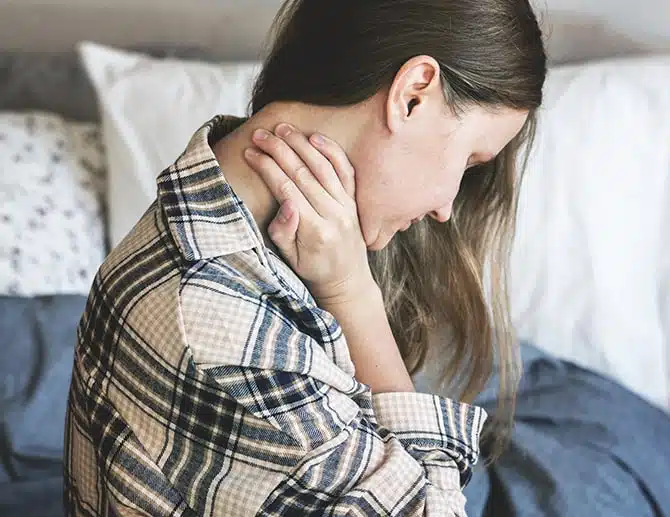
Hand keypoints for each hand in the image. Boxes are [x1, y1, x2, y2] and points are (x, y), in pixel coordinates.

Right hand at [243, 123, 375, 303]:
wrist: (346, 278)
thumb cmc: (312, 268)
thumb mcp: (290, 258)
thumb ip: (284, 232)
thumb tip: (285, 203)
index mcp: (315, 231)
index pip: (287, 190)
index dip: (266, 168)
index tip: (250, 153)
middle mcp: (334, 215)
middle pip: (303, 174)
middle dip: (279, 150)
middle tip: (260, 133)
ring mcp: (347, 206)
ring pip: (323, 167)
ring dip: (301, 144)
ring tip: (282, 128)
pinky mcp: (354, 201)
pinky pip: (345, 171)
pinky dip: (331, 152)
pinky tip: (314, 137)